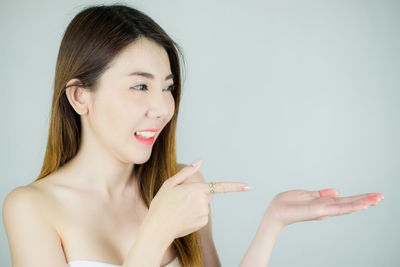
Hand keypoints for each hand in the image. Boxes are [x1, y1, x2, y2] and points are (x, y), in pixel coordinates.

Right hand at [145, 159, 250, 241]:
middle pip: (207, 194)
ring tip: (178, 209)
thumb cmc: (161, 204)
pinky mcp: (202, 223)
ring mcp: (204, 213)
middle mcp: (204, 202)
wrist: (157, 228)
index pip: (221, 187)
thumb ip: (187, 172)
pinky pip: (202, 215)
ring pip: (203, 205)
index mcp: (197, 189)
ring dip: (194, 205)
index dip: (237, 186)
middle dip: (197, 194)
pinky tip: (182, 216)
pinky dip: (194, 215)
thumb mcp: (170, 184)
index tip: (250, 186)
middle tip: (180, 199)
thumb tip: (200, 161)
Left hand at [264, 188, 384, 227]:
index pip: (345, 200)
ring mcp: (324, 210)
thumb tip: (336, 191)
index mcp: (324, 203)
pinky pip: (337, 208)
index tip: (373, 195)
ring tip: (377, 199)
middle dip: (366, 200)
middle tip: (382, 196)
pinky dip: (350, 207)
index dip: (359, 198)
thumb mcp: (307, 194)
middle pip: (350, 203)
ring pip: (347, 206)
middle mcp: (326, 208)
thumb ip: (321, 194)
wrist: (275, 212)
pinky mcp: (319, 210)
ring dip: (362, 203)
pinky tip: (361, 205)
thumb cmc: (287, 203)